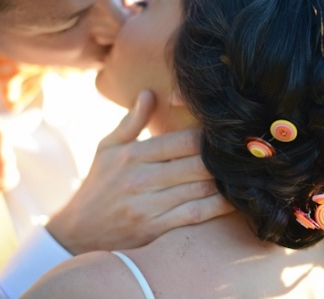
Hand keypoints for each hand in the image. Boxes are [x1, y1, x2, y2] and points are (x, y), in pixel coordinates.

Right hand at [47, 90, 233, 253]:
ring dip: (226, 181)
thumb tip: (149, 93)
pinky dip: (219, 206)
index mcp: (132, 155)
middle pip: (196, 164)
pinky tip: (235, 199)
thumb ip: (131, 122)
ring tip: (245, 172)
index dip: (208, 136)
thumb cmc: (98, 185)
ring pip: (200, 189)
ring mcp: (148, 206)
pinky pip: (195, 215)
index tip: (225, 134)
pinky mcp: (155, 229)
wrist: (78, 232)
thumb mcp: (107, 148)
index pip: (181, 140)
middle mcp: (141, 179)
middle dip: (222, 158)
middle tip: (244, 153)